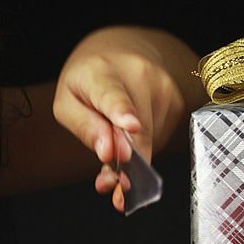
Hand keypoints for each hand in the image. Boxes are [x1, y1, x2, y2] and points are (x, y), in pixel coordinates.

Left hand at [52, 28, 186, 209]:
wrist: (120, 52)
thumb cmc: (88, 81)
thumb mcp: (67, 102)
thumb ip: (84, 127)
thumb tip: (108, 153)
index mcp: (101, 72)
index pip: (113, 94)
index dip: (122, 112)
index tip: (131, 127)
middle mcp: (138, 74)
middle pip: (138, 132)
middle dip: (127, 166)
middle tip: (116, 191)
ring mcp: (162, 86)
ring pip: (150, 141)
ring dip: (132, 161)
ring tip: (115, 161)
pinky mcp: (176, 101)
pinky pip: (159, 139)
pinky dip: (143, 149)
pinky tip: (130, 140)